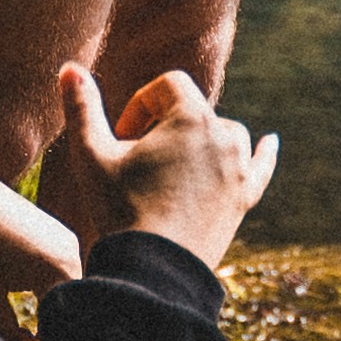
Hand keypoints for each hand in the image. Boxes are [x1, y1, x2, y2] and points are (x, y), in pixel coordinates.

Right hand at [54, 60, 276, 269]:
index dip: (140, 105)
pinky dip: (264, 153)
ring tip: (170, 171)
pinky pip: (260, 165)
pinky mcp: (245, 197)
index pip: (167, 85)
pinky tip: (270, 141)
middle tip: (138, 163)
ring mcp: (239, 168)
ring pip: (223, 136)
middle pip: (193, 111)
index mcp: (190, 117)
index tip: (121, 139)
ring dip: (199, 143)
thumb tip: (69, 68)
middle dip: (165, 127)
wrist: (154, 273)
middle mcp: (224, 135)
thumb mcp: (91, 156)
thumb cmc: (120, 210)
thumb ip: (81, 108)